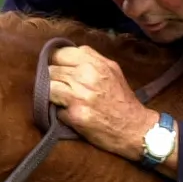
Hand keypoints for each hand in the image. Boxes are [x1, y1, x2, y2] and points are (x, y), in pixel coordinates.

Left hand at [48, 45, 157, 159]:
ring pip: (48, 88)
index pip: (60, 54)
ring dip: (53, 96)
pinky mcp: (74, 115)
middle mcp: (86, 75)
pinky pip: (54, 109)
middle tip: (63, 89)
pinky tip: (72, 114)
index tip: (61, 71)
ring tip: (64, 101)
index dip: (58, 63)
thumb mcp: (112, 70)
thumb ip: (91, 60)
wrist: (134, 128)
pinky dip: (60, 112)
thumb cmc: (122, 100)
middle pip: (51, 71)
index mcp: (95, 62)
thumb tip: (66, 57)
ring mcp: (79, 96)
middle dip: (54, 80)